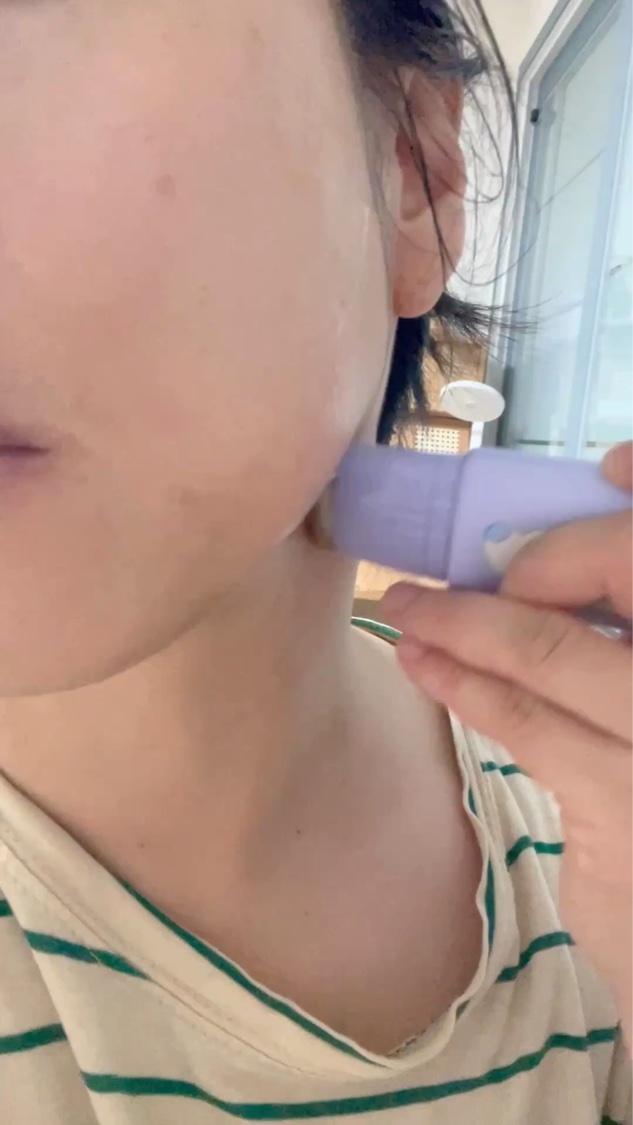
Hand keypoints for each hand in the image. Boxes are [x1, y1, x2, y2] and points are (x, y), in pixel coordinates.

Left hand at [382, 442, 631, 1038]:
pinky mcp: (626, 801)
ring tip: (405, 604)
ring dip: (466, 619)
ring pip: (556, 648)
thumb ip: (621, 626)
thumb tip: (581, 533)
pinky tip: (424, 663)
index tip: (609, 469)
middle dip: (538, 556)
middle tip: (466, 559)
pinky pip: (528, 719)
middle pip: (626, 566)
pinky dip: (466, 683)